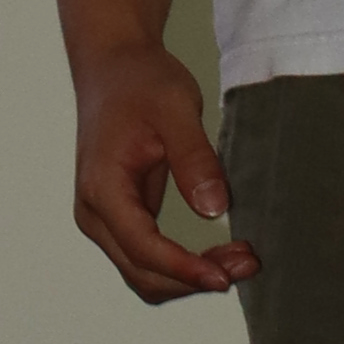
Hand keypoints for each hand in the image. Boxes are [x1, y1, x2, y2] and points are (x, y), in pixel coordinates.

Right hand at [70, 38, 256, 306]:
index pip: (142, 247)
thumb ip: (194, 158)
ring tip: (240, 260)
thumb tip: (215, 209)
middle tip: (248, 263)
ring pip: (146, 273)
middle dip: (194, 278)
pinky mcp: (120, 217)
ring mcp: (104, 218)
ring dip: (190, 277)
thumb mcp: (175, 108)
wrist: (113, 65)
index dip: (184, 269)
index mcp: (101, 187)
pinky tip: (218, 254)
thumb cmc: (140, 81)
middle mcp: (94, 212)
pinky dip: (183, 265)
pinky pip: (149, 257)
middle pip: (143, 272)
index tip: (226, 277)